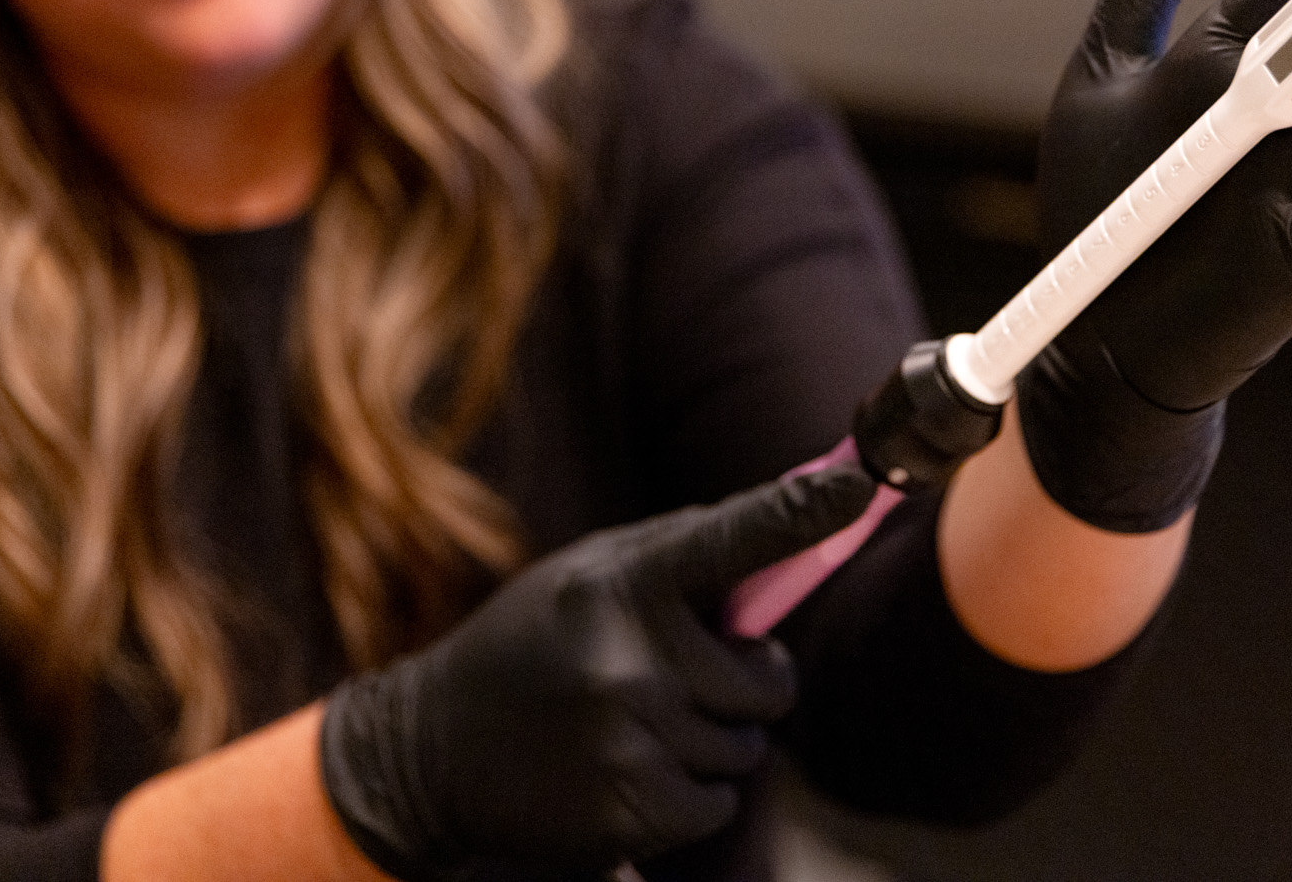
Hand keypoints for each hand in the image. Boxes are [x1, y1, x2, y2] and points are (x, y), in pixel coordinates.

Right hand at [318, 466, 876, 879]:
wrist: (430, 751)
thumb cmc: (530, 646)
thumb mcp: (585, 576)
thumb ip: (678, 555)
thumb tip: (786, 516)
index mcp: (618, 583)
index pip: (729, 540)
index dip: (801, 512)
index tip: (861, 484)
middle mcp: (628, 657)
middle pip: (767, 678)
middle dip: (745, 682)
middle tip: (680, 677)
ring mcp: (630, 737)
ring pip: (747, 746)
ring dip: (711, 740)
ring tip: (633, 725)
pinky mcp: (631, 807)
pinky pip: (719, 801)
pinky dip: (691, 796)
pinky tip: (627, 769)